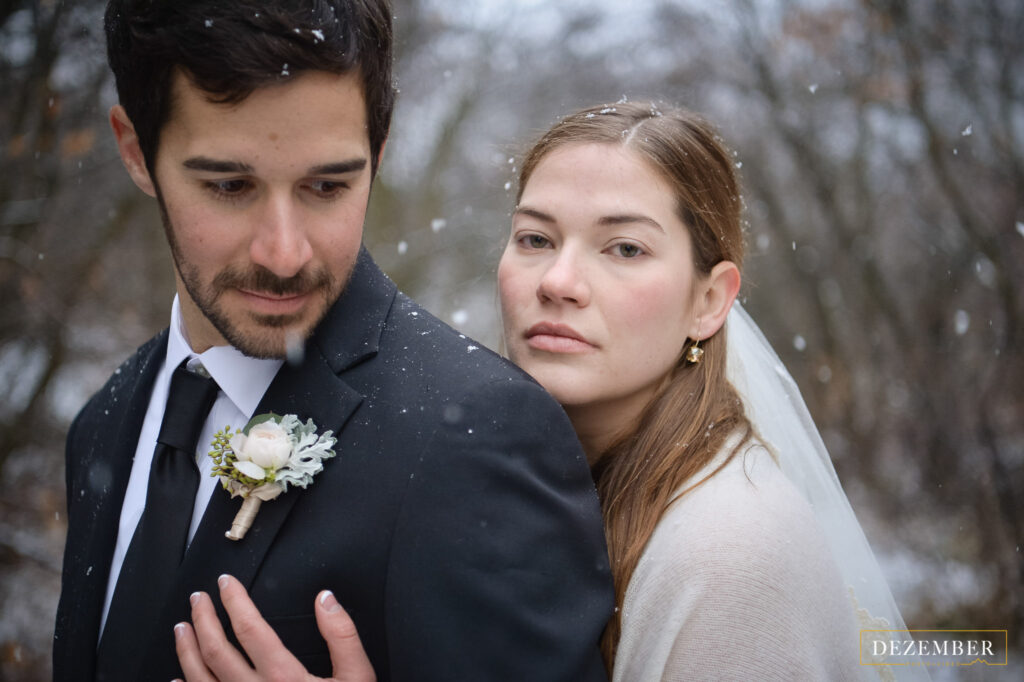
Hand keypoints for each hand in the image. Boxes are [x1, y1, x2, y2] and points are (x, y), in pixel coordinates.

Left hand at [174, 574, 374, 681]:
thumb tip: (325, 599)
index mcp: (284, 679)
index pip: (250, 629)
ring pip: (200, 679)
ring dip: (186, 650)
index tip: (226, 583)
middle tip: (198, 599)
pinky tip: (180, 679)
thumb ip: (343, 636)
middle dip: (203, 619)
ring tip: (181, 628)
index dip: (235, 601)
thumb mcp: (358, 678)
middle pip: (217, 651)